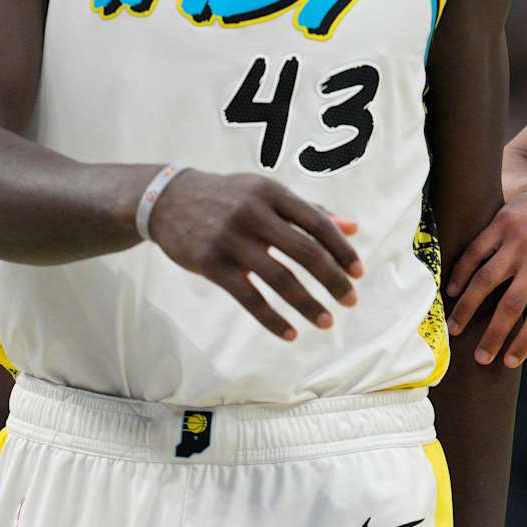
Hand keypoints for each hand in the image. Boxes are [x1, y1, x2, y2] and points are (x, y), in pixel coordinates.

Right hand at [147, 169, 361, 340]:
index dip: (342, 249)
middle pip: (305, 251)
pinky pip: (249, 298)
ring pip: (279, 278)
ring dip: (308, 304)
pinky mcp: (210, 263)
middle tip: (351, 300)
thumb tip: (353, 227)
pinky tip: (291, 333)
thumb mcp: (268, 194)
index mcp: (273, 193)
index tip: (359, 273)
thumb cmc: (230, 197)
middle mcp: (254, 213)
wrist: (167, 199)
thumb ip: (310, 211)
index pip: (319, 223)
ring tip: (327, 322)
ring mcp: (231, 239)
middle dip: (333, 279)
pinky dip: (272, 319)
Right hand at [445, 168, 526, 366]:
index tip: (507, 362)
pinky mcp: (503, 221)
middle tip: (479, 357)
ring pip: (487, 278)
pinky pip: (476, 251)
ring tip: (455, 327)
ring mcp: (520, 238)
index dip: (523, 342)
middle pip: (511, 303)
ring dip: (468, 306)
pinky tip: (452, 291)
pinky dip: (462, 272)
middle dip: (493, 334)